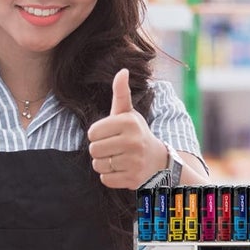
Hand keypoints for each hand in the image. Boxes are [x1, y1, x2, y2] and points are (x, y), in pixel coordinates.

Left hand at [87, 68, 166, 189]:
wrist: (157, 160)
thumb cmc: (135, 132)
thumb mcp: (128, 113)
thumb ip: (120, 93)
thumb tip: (122, 70)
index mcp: (128, 122)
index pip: (92, 132)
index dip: (97, 134)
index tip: (109, 134)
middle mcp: (133, 141)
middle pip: (93, 150)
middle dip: (99, 150)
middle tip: (113, 148)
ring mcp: (134, 161)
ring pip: (98, 165)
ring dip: (104, 164)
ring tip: (117, 158)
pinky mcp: (133, 179)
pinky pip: (105, 179)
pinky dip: (109, 176)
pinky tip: (121, 169)